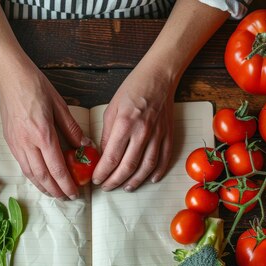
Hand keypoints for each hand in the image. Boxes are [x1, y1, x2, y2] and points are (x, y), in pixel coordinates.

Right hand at [0, 68, 85, 198]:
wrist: (11, 78)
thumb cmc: (36, 87)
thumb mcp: (60, 106)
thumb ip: (72, 129)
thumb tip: (85, 146)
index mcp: (43, 134)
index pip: (57, 167)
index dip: (67, 184)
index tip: (76, 192)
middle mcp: (27, 143)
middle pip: (43, 176)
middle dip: (56, 191)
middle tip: (67, 197)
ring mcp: (16, 144)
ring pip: (30, 174)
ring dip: (43, 187)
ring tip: (55, 193)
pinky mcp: (10, 142)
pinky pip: (22, 165)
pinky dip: (33, 177)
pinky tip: (41, 179)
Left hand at [92, 66, 174, 191]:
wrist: (159, 77)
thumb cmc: (133, 89)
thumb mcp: (111, 109)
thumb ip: (108, 134)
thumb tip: (104, 156)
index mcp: (125, 123)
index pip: (112, 157)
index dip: (103, 172)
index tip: (96, 179)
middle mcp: (142, 131)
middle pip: (128, 166)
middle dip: (115, 181)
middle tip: (106, 187)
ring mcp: (158, 135)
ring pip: (147, 167)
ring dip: (135, 181)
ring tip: (125, 187)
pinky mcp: (169, 135)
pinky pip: (164, 159)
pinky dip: (158, 173)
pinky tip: (150, 180)